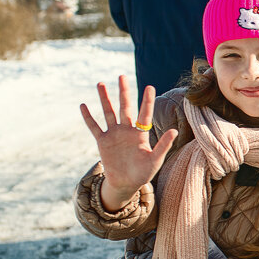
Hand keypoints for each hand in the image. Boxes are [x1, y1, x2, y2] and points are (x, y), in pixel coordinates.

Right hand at [80, 76, 177, 210]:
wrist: (126, 183)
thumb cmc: (143, 172)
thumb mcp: (155, 160)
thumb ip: (163, 145)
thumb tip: (174, 131)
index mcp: (141, 134)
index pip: (144, 114)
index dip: (147, 101)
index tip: (150, 87)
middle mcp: (127, 130)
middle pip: (125, 107)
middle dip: (123, 92)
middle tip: (122, 76)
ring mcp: (114, 134)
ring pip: (108, 112)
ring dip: (104, 99)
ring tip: (100, 84)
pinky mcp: (102, 141)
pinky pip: (94, 127)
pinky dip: (88, 117)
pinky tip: (83, 105)